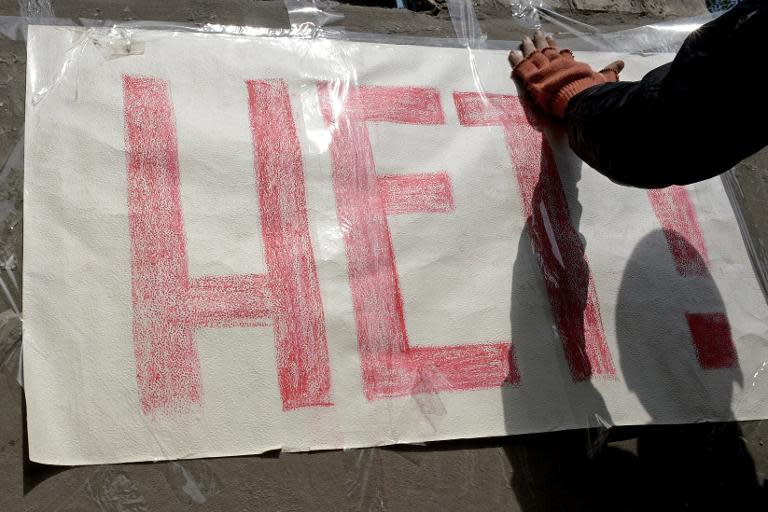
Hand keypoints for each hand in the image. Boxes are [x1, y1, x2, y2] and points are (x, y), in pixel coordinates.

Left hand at [509, 31, 623, 117]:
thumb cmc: (592, 96)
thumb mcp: (602, 82)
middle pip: (544, 51)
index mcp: (569, 65)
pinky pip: (521, 68)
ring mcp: (542, 72)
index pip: (559, 53)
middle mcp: (555, 65)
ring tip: (523, 40)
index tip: (550, 36)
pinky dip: (516, 60)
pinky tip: (512, 53)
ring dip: (527, 47)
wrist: (580, 107)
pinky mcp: (531, 81)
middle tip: (534, 34)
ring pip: (532, 56)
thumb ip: (608, 72)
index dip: (553, 44)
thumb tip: (621, 63)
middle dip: (539, 42)